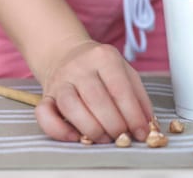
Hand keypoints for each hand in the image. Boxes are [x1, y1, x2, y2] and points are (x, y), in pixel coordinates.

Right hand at [34, 41, 152, 142]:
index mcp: (104, 57)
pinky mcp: (45, 95)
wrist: (67, 54)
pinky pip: (44, 115)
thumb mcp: (125, 71)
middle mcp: (79, 67)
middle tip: (123, 137)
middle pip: (96, 99)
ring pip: (71, 107)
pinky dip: (59, 130)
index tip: (141, 132)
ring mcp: (60, 81)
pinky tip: (76, 137)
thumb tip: (148, 123)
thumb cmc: (101, 68)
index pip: (120, 89)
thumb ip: (138, 96)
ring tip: (105, 138)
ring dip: (91, 129)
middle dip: (114, 124)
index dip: (132, 114)